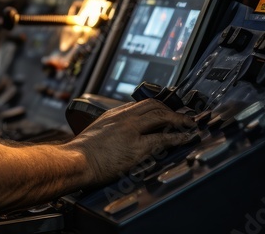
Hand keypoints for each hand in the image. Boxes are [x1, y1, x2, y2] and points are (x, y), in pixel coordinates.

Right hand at [64, 98, 196, 186]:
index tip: (167, 111)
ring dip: (179, 120)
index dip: (159, 107)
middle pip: (154, 105)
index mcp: (114, 113)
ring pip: (161, 116)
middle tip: (182, 117)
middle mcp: (123, 117)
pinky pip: (163, 139)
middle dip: (171, 110)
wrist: (76, 161)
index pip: (141, 104)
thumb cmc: (82, 152)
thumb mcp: (98, 131)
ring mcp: (131, 131)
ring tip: (188, 124)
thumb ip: (112, 127)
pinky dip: (178, 137)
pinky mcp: (136, 147)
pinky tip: (185, 137)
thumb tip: (124, 134)